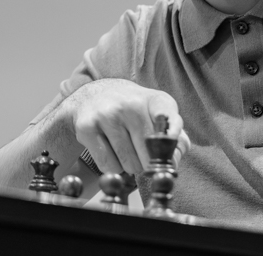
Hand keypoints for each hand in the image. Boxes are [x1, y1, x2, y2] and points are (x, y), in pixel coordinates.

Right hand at [65, 79, 189, 176]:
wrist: (92, 97)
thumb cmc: (132, 113)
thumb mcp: (157, 117)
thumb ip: (176, 141)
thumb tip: (173, 165)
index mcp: (153, 99)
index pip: (167, 115)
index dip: (171, 131)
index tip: (170, 140)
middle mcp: (129, 104)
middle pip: (149, 155)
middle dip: (147, 163)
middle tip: (141, 153)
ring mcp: (106, 115)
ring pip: (129, 164)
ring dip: (129, 165)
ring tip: (124, 148)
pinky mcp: (87, 127)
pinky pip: (108, 166)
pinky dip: (112, 166)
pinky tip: (109, 149)